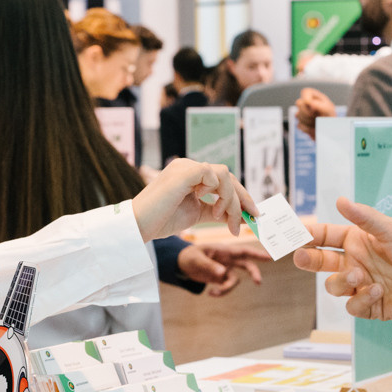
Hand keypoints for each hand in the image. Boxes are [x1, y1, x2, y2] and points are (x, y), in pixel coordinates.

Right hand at [133, 158, 254, 239]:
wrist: (139, 225)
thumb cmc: (161, 220)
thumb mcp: (196, 214)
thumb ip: (216, 212)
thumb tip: (240, 216)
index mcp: (191, 175)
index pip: (223, 180)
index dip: (240, 196)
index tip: (252, 214)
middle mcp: (188, 167)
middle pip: (227, 176)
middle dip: (242, 198)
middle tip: (250, 218)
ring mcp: (185, 167)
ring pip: (224, 174)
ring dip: (229, 198)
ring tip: (220, 217)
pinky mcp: (183, 172)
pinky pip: (212, 174)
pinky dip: (216, 191)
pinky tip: (207, 206)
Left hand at [177, 238, 271, 296]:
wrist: (182, 264)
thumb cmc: (190, 256)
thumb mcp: (197, 260)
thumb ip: (209, 266)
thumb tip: (222, 274)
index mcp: (225, 250)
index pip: (244, 251)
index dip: (257, 254)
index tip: (270, 257)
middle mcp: (228, 260)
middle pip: (247, 265)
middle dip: (254, 273)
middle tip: (258, 282)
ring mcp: (226, 269)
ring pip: (235, 280)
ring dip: (227, 289)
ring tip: (213, 293)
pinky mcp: (221, 278)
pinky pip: (226, 287)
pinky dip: (220, 292)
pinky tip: (210, 293)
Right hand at [292, 196, 391, 318]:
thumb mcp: (391, 230)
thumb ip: (364, 218)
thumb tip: (341, 200)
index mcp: (357, 241)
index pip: (325, 236)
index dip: (309, 235)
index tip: (296, 234)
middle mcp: (355, 262)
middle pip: (321, 262)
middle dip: (309, 259)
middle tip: (302, 257)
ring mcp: (361, 285)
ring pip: (334, 286)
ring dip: (341, 281)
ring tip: (358, 276)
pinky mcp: (370, 306)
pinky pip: (352, 306)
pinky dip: (361, 299)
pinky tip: (378, 290)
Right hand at [293, 87, 336, 137]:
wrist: (331, 133)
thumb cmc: (331, 119)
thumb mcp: (329, 111)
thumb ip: (320, 105)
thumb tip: (309, 103)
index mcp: (315, 97)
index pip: (306, 92)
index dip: (306, 99)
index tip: (310, 106)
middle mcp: (308, 103)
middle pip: (299, 103)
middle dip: (307, 112)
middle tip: (316, 116)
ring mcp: (303, 113)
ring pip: (297, 115)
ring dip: (309, 121)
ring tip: (318, 123)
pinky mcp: (301, 123)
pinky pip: (299, 125)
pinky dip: (307, 129)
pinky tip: (314, 128)